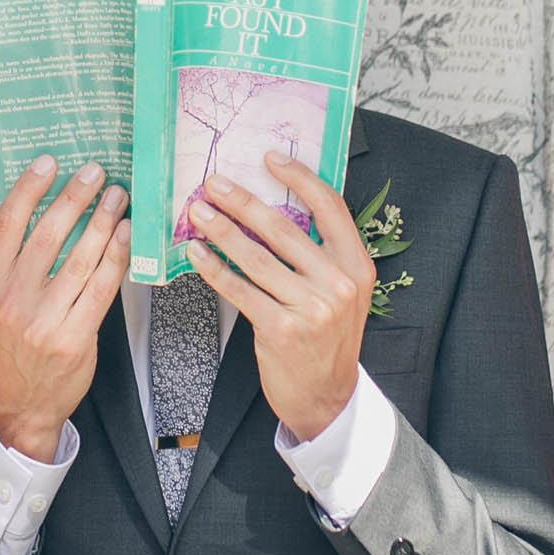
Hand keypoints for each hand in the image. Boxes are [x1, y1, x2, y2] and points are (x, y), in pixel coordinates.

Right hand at [0, 156, 130, 462]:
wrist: (24, 402)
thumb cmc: (15, 343)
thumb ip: (14, 260)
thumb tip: (46, 204)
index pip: (6, 224)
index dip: (28, 189)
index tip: (48, 161)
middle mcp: (12, 301)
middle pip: (46, 235)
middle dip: (73, 198)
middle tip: (94, 172)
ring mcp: (43, 322)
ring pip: (79, 258)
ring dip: (101, 221)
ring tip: (116, 197)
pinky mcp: (74, 338)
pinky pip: (101, 287)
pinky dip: (116, 256)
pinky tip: (125, 235)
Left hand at [184, 150, 373, 442]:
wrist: (328, 396)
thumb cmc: (328, 336)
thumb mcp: (341, 290)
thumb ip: (319, 252)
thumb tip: (272, 203)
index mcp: (356, 265)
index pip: (330, 207)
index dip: (299, 178)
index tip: (270, 158)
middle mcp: (338, 284)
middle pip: (284, 228)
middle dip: (243, 201)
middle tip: (214, 182)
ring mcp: (311, 309)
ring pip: (256, 257)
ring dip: (221, 230)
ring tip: (198, 211)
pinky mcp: (281, 330)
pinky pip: (240, 290)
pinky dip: (214, 269)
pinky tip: (197, 253)